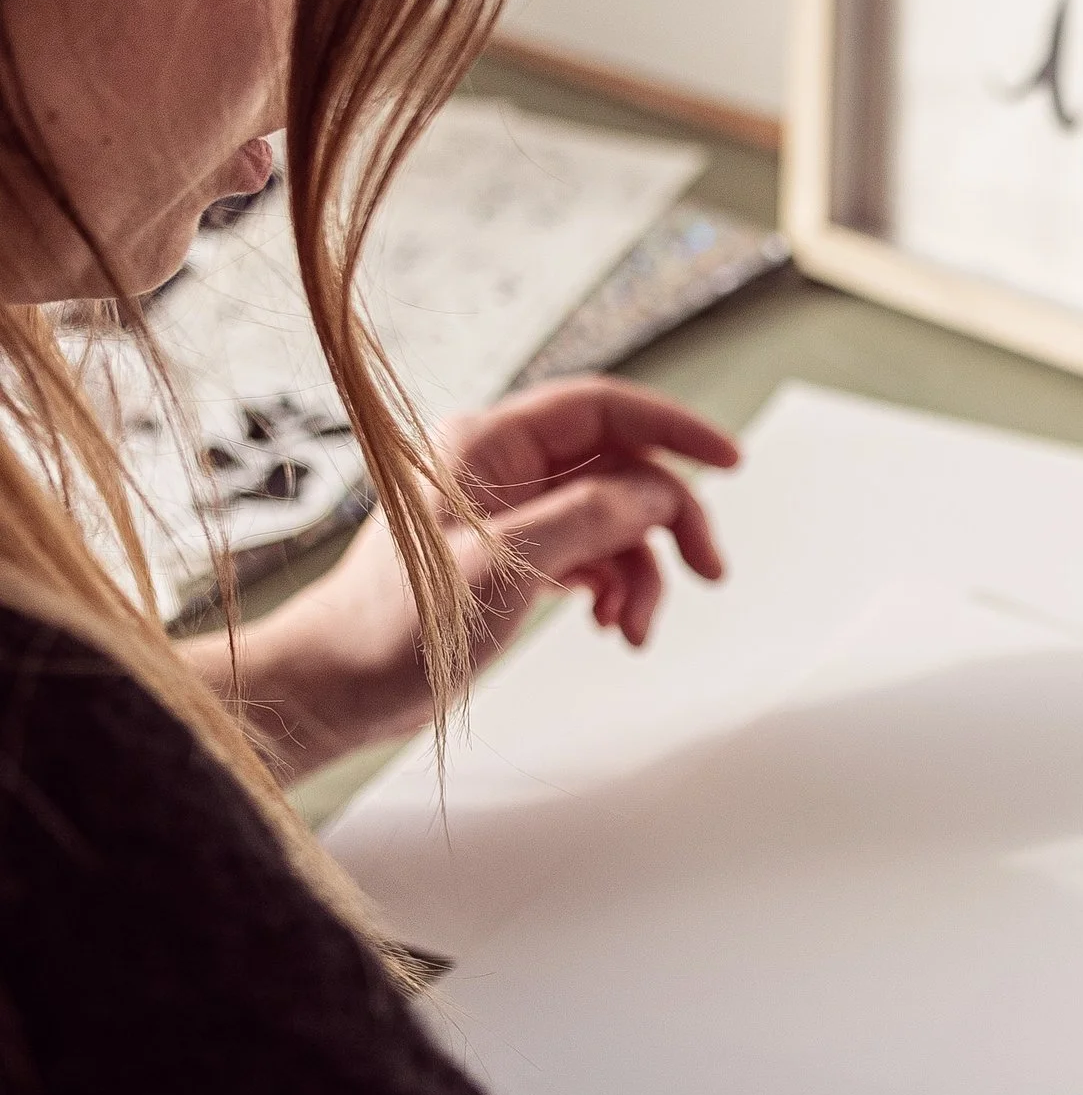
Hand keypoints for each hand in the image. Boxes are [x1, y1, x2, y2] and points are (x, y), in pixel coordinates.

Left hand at [212, 379, 741, 770]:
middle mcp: (502, 468)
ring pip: (612, 518)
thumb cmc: (396, 627)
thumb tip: (658, 493)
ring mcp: (509, 513)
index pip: (603, 408)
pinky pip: (590, 554)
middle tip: (708, 571)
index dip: (674, 429)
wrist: (339, 686)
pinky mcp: (513, 557)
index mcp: (488, 445)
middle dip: (669, 519)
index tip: (730, 462)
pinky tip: (610, 626)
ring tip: (634, 628)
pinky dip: (613, 588)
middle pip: (619, 468)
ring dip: (641, 570)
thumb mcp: (505, 568)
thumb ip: (590, 517)